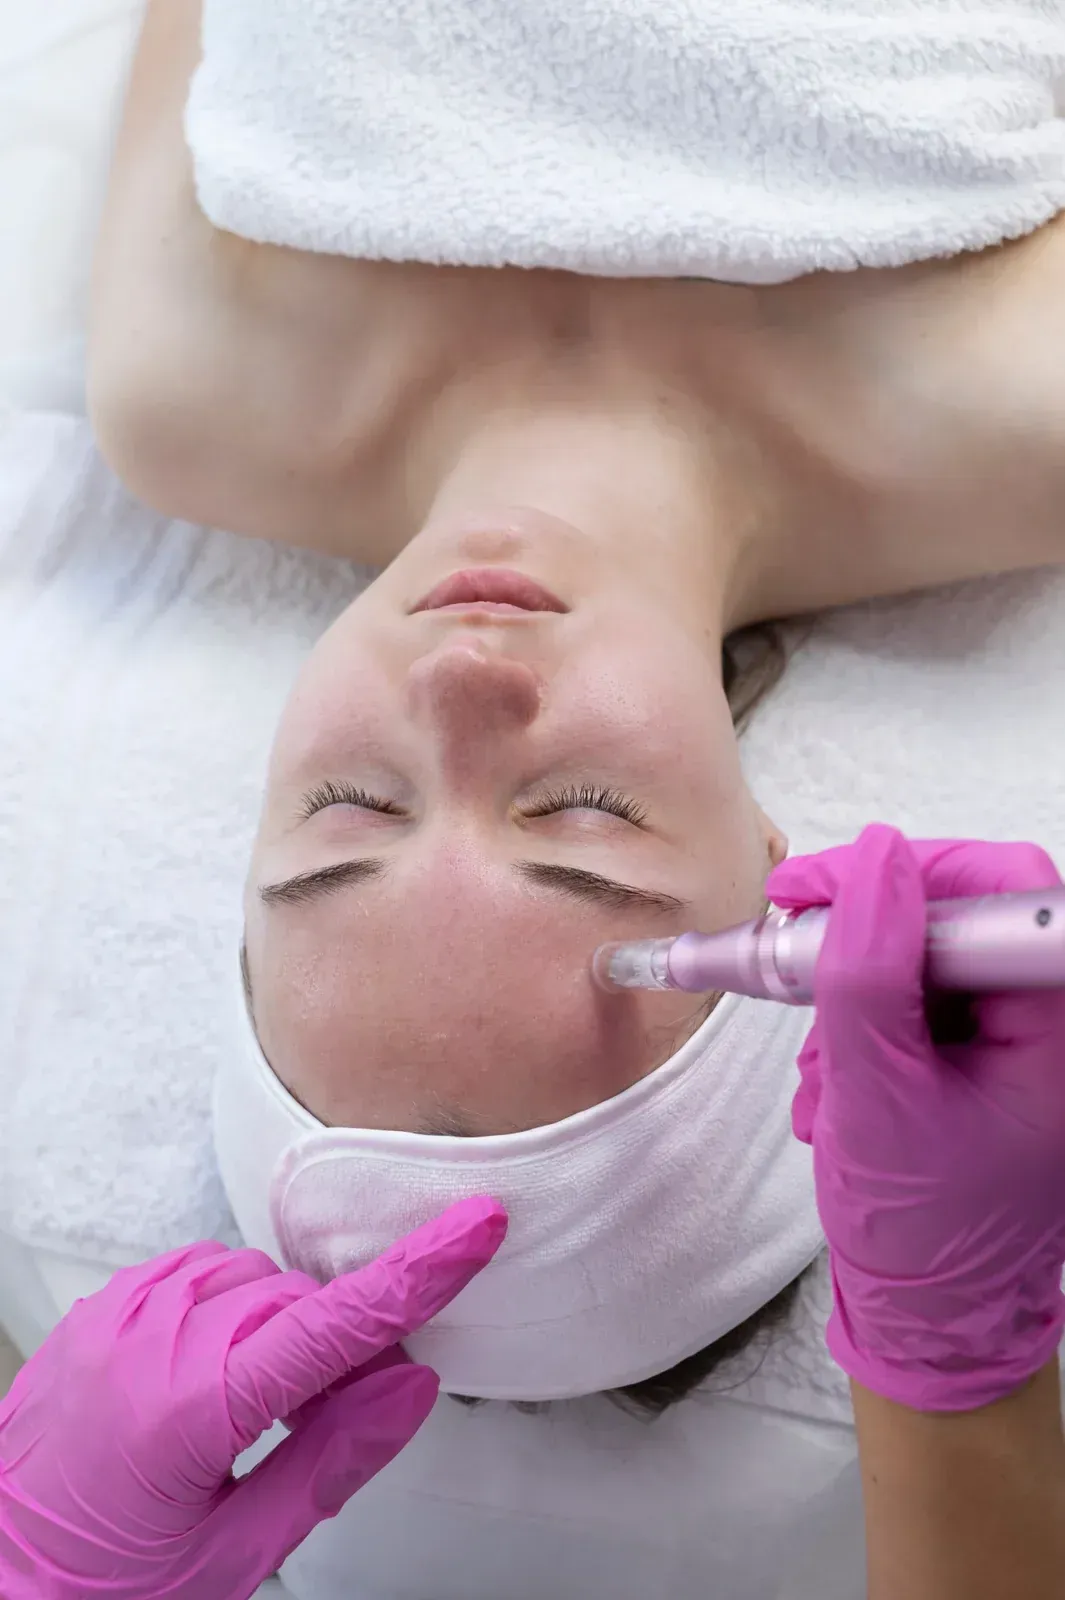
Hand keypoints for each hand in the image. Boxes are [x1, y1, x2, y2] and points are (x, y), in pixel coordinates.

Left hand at [0, 1196, 505, 1598]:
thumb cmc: (110, 1590)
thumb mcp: (234, 1555)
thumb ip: (330, 1462)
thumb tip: (414, 1383)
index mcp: (192, 1406)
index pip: (335, 1322)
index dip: (419, 1270)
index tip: (479, 1224)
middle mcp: (153, 1336)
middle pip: (300, 1301)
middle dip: (342, 1346)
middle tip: (342, 1417)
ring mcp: (120, 1312)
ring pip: (255, 1279)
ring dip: (286, 1325)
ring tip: (263, 1410)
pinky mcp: (101, 1306)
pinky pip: (200, 1272)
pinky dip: (233, 1306)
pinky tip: (221, 1369)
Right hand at [768, 824, 1064, 1410]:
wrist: (933, 1326)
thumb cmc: (923, 1232)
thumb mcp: (876, 1092)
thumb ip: (867, 970)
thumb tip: (872, 858)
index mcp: (1058, 1026)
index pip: (999, 890)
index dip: (901, 875)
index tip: (809, 892)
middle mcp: (1053, 1025)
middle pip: (954, 920)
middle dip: (863, 957)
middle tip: (789, 970)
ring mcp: (1024, 1044)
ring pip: (924, 963)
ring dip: (854, 1008)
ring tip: (826, 1088)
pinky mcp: (990, 1061)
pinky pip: (920, 1006)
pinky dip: (866, 1039)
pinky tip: (842, 1098)